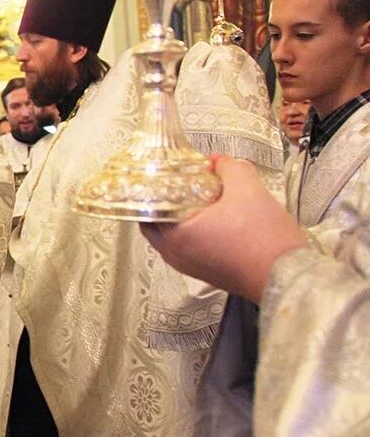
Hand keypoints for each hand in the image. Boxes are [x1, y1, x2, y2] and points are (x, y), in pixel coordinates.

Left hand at [140, 156, 306, 302]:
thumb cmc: (267, 243)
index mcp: (175, 236)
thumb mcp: (248, 190)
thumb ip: (230, 168)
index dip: (155, 186)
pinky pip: (188, 248)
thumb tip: (220, 161)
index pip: (146, 208)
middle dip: (165, 201)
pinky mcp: (206, 272)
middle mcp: (176, 255)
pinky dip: (192, 232)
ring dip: (179, 217)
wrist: (289, 275)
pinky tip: (213, 219)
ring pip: (171, 236)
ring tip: (196, 198)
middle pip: (155, 222)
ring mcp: (190, 266)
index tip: (164, 174)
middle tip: (177, 184)